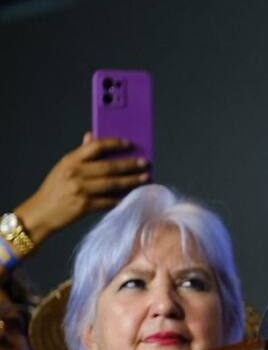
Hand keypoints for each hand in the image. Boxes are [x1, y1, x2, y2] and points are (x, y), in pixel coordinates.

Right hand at [15, 133, 149, 244]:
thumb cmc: (55, 189)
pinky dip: (121, 198)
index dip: (115, 144)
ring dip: (131, 181)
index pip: (96, 147)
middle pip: (109, 167)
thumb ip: (81, 154)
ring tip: (145, 177)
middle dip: (130, 164)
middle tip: (145, 163)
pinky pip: (109, 201)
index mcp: (70, 161)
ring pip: (112, 184)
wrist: (41, 213)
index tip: (130, 144)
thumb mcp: (63, 168)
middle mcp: (76, 174)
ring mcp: (81, 190)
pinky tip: (131, 195)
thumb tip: (91, 136)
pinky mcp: (85, 206)